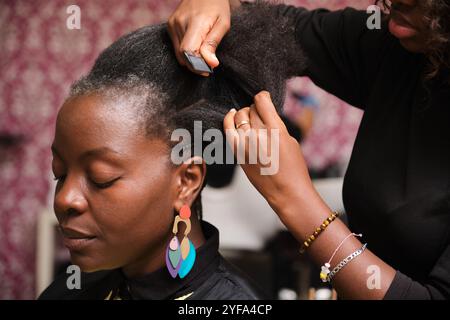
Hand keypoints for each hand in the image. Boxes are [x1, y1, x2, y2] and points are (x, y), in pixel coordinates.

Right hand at [168, 0, 236, 74]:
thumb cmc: (217, 7)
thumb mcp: (223, 24)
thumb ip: (213, 44)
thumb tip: (211, 64)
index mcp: (195, 23)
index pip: (188, 51)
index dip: (197, 65)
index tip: (207, 70)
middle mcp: (179, 23)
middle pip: (183, 55)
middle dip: (195, 64)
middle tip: (208, 64)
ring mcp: (172, 24)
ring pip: (178, 53)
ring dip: (191, 58)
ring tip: (203, 52)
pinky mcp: (170, 25)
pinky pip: (176, 47)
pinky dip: (185, 52)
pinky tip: (195, 46)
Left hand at [223, 91, 317, 215]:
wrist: (286, 191)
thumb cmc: (292, 168)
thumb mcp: (290, 140)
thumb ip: (275, 125)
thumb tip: (264, 116)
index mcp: (275, 129)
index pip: (261, 101)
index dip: (262, 97)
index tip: (263, 99)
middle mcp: (258, 134)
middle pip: (250, 109)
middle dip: (255, 109)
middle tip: (259, 116)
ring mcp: (245, 144)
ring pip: (238, 116)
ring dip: (243, 114)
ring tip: (249, 119)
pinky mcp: (237, 153)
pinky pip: (227, 129)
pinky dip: (228, 119)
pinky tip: (231, 115)